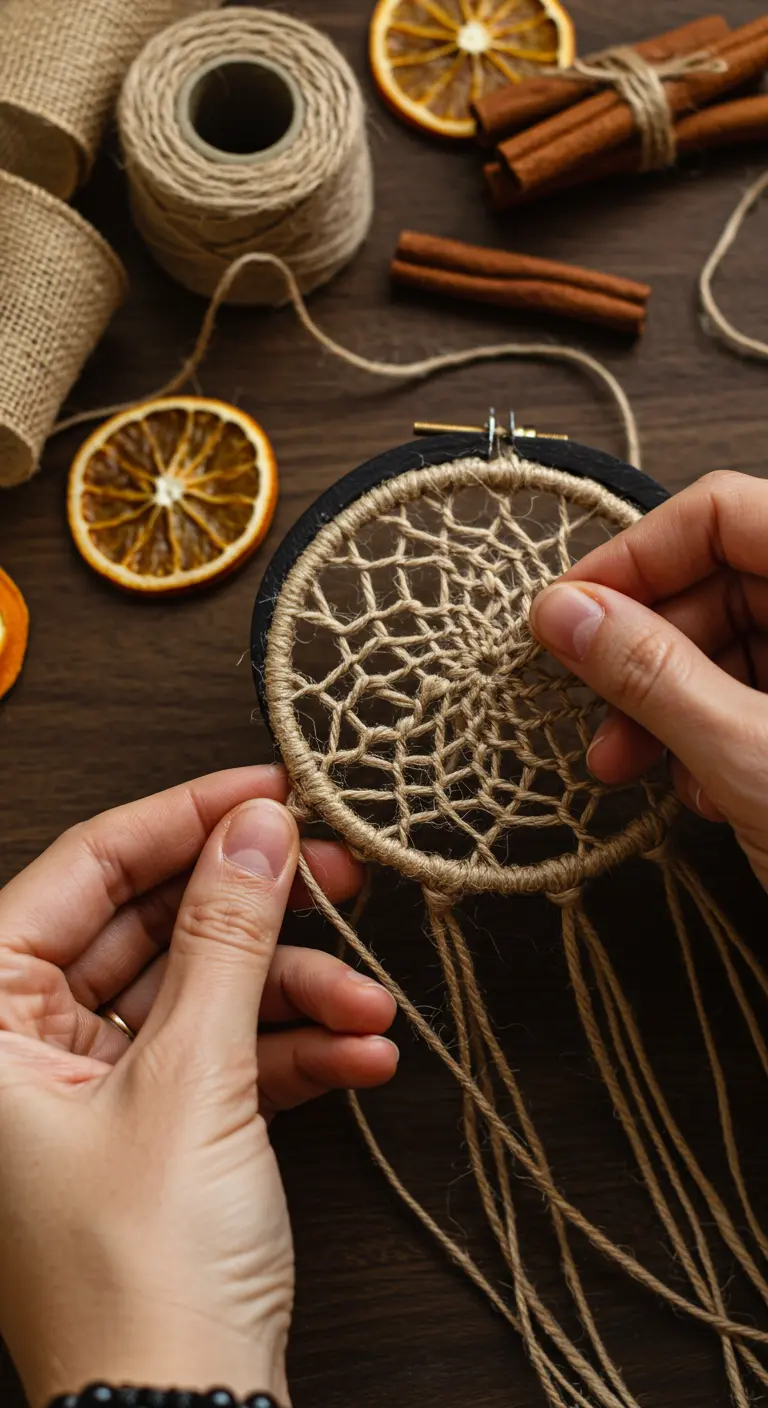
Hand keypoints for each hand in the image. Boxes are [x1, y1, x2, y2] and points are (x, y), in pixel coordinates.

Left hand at [0, 766, 397, 1406]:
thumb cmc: (139, 1278)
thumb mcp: (192, 1080)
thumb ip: (226, 936)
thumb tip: (255, 830)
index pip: (83, 871)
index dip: (181, 817)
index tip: (263, 788)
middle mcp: (25, 1049)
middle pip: (151, 928)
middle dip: (255, 908)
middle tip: (333, 873)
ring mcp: (94, 1090)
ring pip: (200, 992)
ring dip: (296, 994)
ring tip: (370, 1002)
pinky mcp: (156, 1131)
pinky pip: (226, 1057)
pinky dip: (294, 1053)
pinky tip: (361, 1054)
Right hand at [529, 471, 767, 892]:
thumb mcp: (754, 758)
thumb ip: (654, 675)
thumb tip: (567, 613)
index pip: (726, 514)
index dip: (635, 556)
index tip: (566, 614)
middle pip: (725, 581)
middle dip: (643, 651)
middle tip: (586, 707)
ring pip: (736, 645)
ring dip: (668, 704)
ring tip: (626, 766)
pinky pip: (762, 696)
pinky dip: (714, 737)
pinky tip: (701, 793)